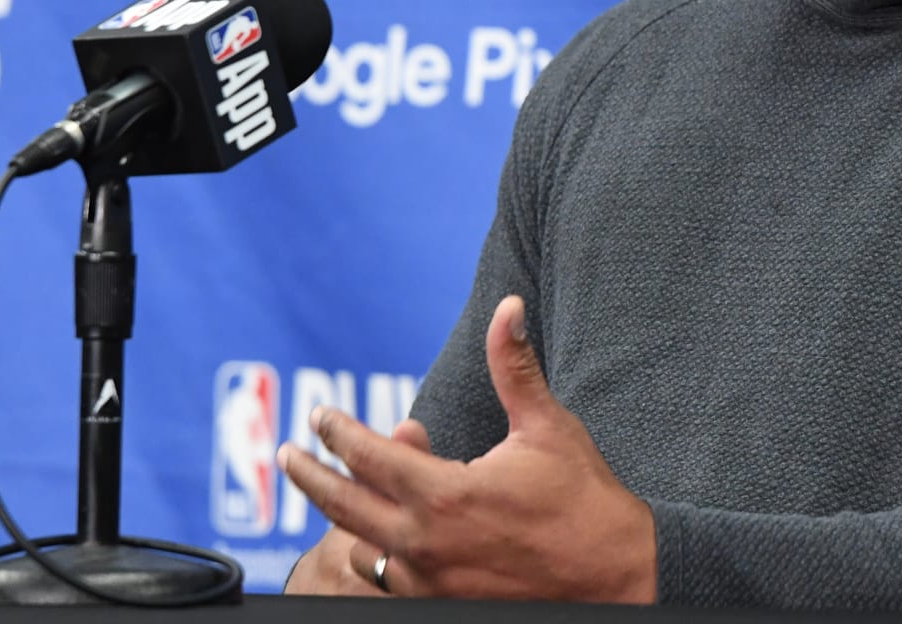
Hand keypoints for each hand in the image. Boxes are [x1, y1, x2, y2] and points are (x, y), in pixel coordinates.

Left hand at [276, 297, 656, 602]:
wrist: (614, 575)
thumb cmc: (582, 497)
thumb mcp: (546, 425)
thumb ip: (514, 366)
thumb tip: (508, 307)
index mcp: (444, 493)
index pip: (367, 456)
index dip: (337, 432)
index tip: (318, 416)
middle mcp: (424, 541)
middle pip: (342, 505)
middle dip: (308, 476)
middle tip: (287, 456)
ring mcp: (429, 580)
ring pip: (360, 547)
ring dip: (344, 518)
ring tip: (336, 494)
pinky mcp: (441, 603)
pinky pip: (388, 580)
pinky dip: (376, 555)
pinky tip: (378, 540)